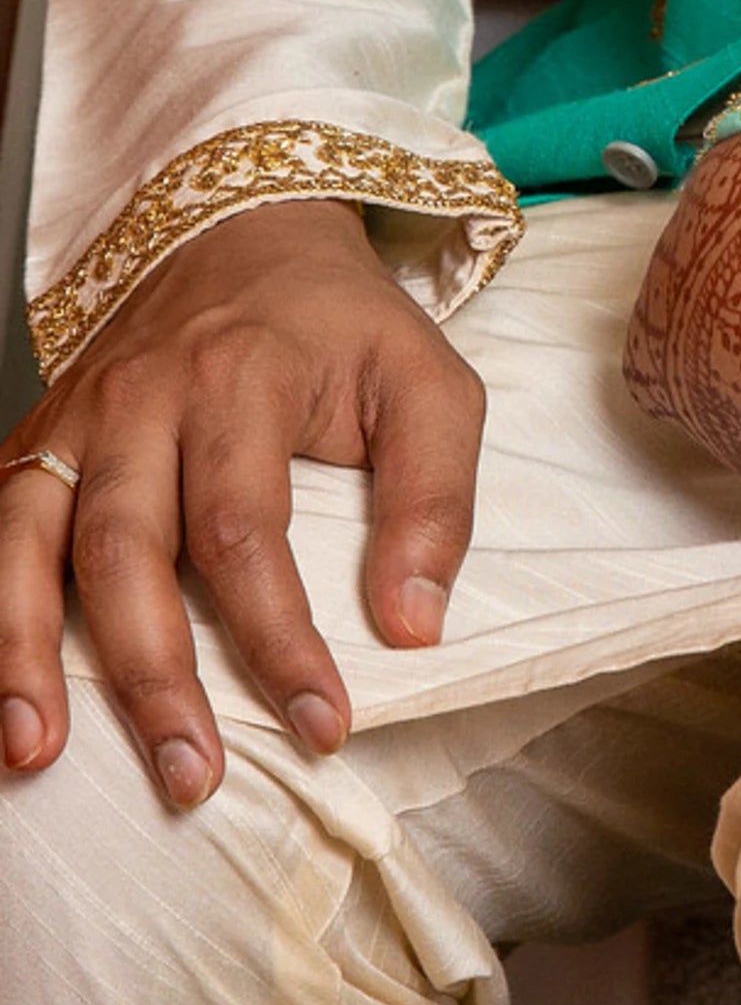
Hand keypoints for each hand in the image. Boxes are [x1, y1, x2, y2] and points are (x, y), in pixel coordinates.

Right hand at [0, 200, 480, 805]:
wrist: (243, 228)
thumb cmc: (343, 324)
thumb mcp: (429, 384)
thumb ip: (436, 500)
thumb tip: (414, 628)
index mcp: (240, 379)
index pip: (246, 531)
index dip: (281, 639)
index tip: (323, 724)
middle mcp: (139, 399)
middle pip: (126, 551)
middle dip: (154, 676)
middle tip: (193, 776)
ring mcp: (74, 419)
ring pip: (30, 545)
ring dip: (26, 656)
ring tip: (37, 755)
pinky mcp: (36, 439)